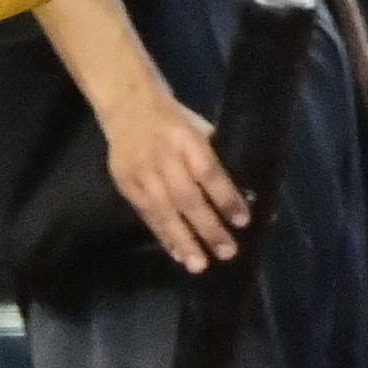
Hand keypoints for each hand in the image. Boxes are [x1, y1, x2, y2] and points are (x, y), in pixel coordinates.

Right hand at [94, 80, 251, 271]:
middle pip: (187, 198)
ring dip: (184, 241)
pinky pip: (147, 215)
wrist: (125, 103)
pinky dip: (163, 236)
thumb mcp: (197, 125)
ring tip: (199, 264)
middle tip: (227, 252)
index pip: (208, 173)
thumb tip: (240, 190)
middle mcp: (163, 157)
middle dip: (208, 228)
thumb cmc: (171, 116)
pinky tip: (178, 253)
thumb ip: (212, 155)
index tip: (242, 221)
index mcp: (185, 138)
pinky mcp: (125, 184)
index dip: (226, 198)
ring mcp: (141, 172)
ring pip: (164, 212)